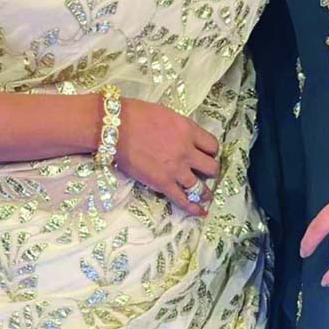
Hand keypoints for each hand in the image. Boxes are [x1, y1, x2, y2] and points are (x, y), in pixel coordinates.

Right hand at [114, 98, 218, 216]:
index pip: (212, 145)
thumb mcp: (168, 115)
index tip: (207, 154)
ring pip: (200, 186)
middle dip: (211, 170)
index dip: (211, 151)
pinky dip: (193, 208)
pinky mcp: (163, 184)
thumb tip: (185, 137)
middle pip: (211, 167)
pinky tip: (200, 212)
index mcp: (189, 131)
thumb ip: (181, 129)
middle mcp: (187, 152)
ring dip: (205, 192)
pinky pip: (183, 199)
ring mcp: (176, 170)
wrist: (116, 129)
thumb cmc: (137, 116)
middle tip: (207, 172)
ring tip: (206, 195)